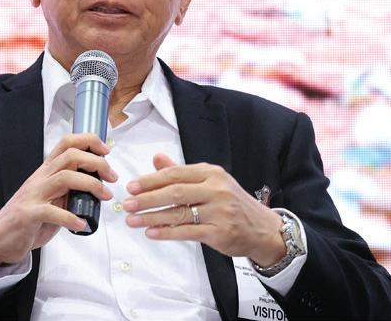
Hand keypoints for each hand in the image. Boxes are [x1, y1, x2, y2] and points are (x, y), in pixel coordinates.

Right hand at [0, 134, 116, 270]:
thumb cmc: (28, 218)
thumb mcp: (52, 198)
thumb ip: (70, 190)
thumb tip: (97, 186)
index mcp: (46, 172)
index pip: (66, 144)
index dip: (89, 141)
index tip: (106, 151)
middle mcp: (40, 179)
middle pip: (70, 157)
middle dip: (96, 163)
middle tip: (112, 178)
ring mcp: (33, 195)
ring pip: (64, 178)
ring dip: (90, 185)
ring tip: (104, 196)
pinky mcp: (28, 215)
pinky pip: (51, 212)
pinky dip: (70, 218)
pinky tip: (81, 224)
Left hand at [123, 154, 285, 266]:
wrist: (263, 229)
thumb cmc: (232, 203)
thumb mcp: (211, 182)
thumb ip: (182, 172)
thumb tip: (157, 158)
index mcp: (211, 173)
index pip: (175, 174)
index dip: (151, 180)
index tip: (132, 186)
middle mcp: (216, 189)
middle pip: (175, 192)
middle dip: (147, 198)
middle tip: (127, 204)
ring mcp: (219, 211)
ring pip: (179, 213)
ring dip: (152, 217)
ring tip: (132, 220)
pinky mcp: (220, 233)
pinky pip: (187, 232)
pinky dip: (167, 232)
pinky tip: (151, 232)